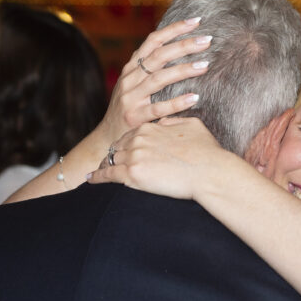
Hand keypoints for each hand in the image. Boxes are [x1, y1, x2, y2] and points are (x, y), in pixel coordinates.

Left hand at [89, 117, 228, 200]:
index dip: (125, 144)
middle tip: (105, 162)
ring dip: (103, 166)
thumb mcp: (192, 126)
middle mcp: (138, 139)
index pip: (130, 135)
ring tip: (96, 173)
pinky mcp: (133, 174)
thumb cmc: (206, 151)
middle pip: (117, 147)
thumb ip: (174, 121)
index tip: (121, 150)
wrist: (209, 171)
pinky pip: (108, 174)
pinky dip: (97, 177)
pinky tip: (90, 180)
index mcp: (150, 127)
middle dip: (112, 154)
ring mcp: (134, 156)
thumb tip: (165, 121)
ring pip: (110, 160)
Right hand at [96, 17, 211, 146]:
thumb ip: (150, 67)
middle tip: (207, 40)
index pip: (153, 41)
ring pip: (159, 79)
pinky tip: (195, 98)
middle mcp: (130, 79)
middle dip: (184, 45)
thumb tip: (176, 46)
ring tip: (205, 65)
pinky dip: (177, 102)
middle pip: (159, 56)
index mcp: (131, 68)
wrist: (107, 137)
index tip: (196, 21)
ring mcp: (131, 98)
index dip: (174, 29)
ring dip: (183, 70)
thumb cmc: (128, 108)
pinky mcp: (135, 117)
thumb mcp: (134, 84)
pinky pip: (159, 108)